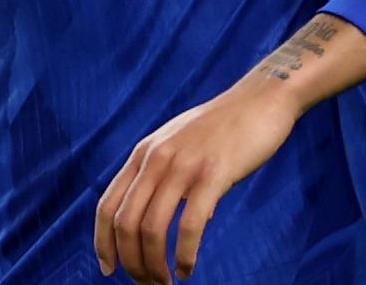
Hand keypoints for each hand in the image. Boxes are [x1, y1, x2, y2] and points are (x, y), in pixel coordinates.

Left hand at [94, 78, 302, 282]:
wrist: (261, 99)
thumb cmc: (224, 127)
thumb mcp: (180, 145)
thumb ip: (166, 177)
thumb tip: (169, 224)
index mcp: (144, 153)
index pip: (107, 206)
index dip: (103, 243)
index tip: (110, 269)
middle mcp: (157, 159)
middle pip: (126, 223)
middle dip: (132, 262)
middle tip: (147, 283)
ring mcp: (184, 166)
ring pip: (152, 229)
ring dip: (155, 266)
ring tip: (166, 283)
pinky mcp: (213, 175)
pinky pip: (190, 225)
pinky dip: (185, 255)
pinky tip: (188, 268)